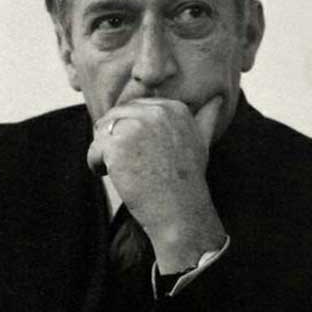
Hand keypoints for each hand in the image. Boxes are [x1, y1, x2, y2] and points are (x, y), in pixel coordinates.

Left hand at [88, 96, 225, 273]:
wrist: (180, 212)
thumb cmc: (187, 181)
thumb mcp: (202, 142)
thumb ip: (206, 118)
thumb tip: (217, 99)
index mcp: (174, 108)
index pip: (134, 108)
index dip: (131, 132)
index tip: (145, 154)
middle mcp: (155, 112)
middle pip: (115, 117)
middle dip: (116, 141)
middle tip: (135, 166)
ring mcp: (135, 126)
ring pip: (102, 132)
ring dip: (106, 154)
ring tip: (127, 172)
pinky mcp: (117, 144)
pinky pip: (94, 150)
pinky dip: (98, 167)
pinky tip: (118, 179)